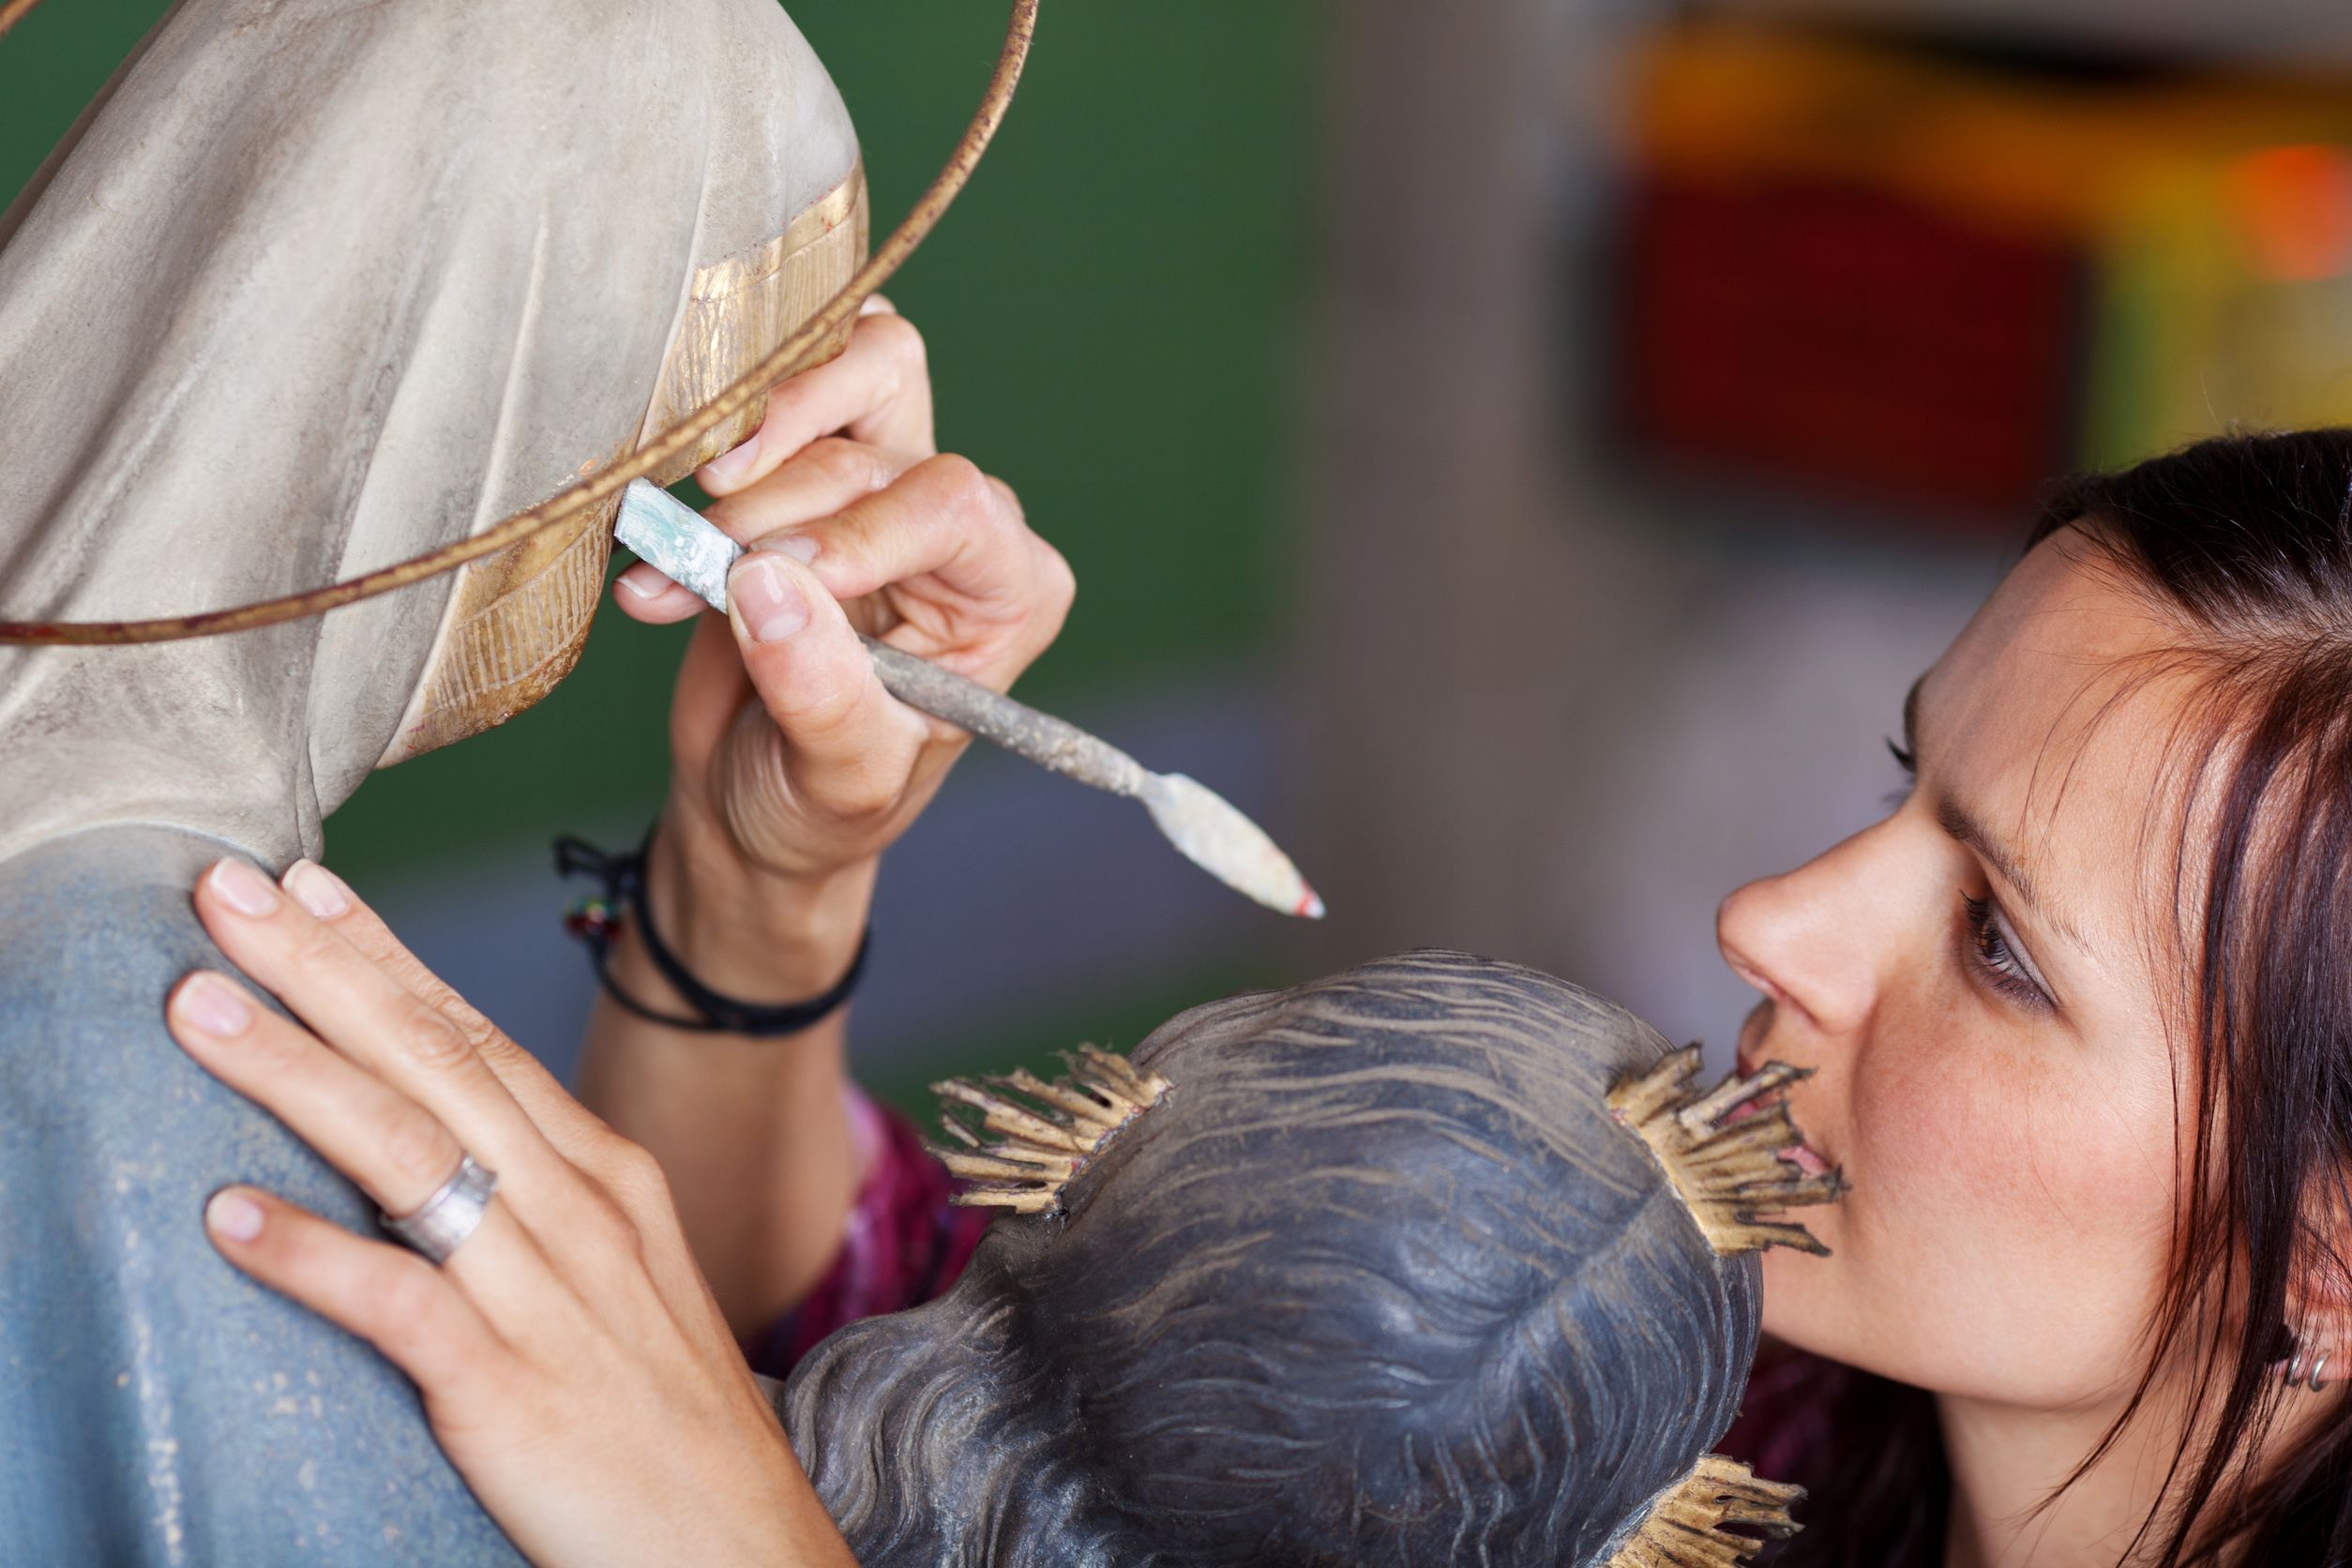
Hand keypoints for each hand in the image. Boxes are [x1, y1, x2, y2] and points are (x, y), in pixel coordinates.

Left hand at [167, 857, 853, 1567]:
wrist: (743, 1551)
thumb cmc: (664, 1421)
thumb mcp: (612, 1282)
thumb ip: (529, 1205)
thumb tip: (424, 1142)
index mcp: (603, 1177)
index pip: (477, 1040)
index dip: (385, 959)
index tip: (305, 887)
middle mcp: (581, 1213)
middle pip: (438, 1065)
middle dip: (326, 970)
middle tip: (227, 889)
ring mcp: (552, 1298)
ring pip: (412, 1157)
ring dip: (298, 1075)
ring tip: (198, 1008)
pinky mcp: (515, 1393)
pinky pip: (404, 1306)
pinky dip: (315, 1255)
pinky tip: (232, 1217)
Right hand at [614, 301, 1073, 993]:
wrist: (750, 803)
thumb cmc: (823, 804)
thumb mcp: (841, 780)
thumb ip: (820, 689)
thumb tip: (766, 581)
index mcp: (1007, 593)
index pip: (954, 506)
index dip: (855, 529)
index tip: (766, 576)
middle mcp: (958, 529)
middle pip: (874, 449)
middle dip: (772, 512)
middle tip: (702, 574)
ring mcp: (879, 490)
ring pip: (826, 404)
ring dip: (736, 482)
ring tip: (672, 567)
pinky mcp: (802, 478)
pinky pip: (768, 416)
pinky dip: (705, 464)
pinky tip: (661, 556)